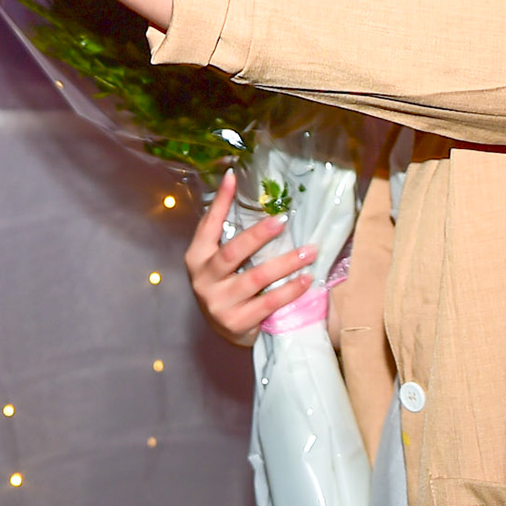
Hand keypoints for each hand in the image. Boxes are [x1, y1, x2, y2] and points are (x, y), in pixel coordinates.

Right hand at [183, 170, 317, 347]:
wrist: (225, 329)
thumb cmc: (226, 285)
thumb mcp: (218, 261)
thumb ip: (227, 235)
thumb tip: (246, 193)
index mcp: (196, 258)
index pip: (208, 225)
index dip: (220, 201)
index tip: (232, 176)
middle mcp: (203, 280)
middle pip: (233, 252)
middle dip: (259, 235)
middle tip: (283, 220)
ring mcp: (219, 303)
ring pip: (255, 278)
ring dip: (285, 263)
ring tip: (309, 252)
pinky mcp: (237, 322)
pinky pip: (269, 303)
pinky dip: (289, 290)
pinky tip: (305, 279)